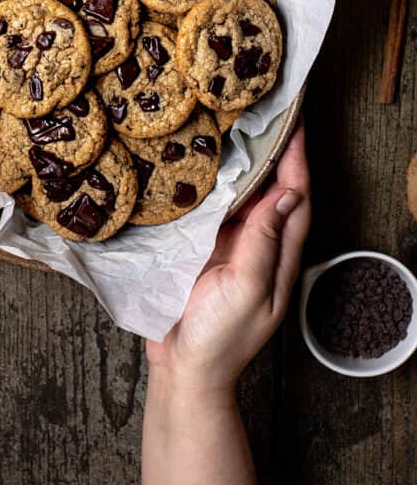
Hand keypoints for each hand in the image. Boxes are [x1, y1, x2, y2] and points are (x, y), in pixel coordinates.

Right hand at [147, 124, 309, 392]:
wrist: (186, 370)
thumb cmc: (220, 337)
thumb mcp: (246, 287)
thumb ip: (263, 240)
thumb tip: (286, 192)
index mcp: (278, 258)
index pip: (297, 199)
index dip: (298, 161)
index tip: (295, 123)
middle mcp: (260, 248)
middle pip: (274, 192)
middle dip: (276, 153)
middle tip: (266, 114)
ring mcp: (232, 250)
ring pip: (245, 198)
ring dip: (246, 165)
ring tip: (239, 128)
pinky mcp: (205, 251)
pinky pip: (216, 211)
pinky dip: (216, 186)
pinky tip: (205, 167)